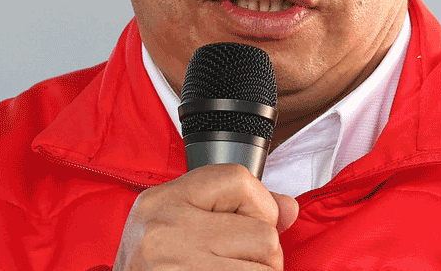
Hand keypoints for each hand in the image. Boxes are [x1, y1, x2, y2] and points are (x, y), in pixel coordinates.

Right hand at [112, 163, 299, 269]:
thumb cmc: (152, 267)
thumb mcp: (179, 225)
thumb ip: (234, 208)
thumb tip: (289, 209)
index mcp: (162, 201)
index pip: (238, 179)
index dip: (260, 205)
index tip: (248, 225)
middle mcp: (165, 231)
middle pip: (263, 234)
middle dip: (263, 255)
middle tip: (234, 263)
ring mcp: (176, 266)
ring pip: (265, 269)